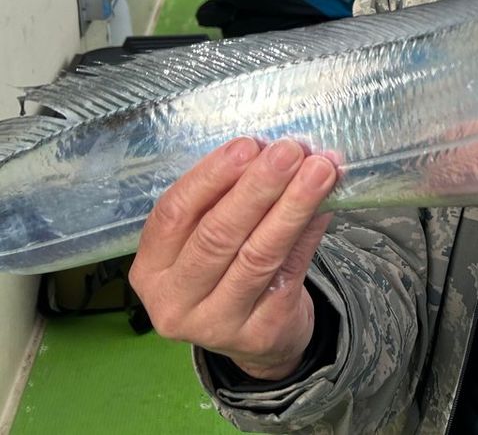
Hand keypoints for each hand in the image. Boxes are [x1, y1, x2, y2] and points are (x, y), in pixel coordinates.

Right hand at [128, 138, 338, 379]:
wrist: (257, 334)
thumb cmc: (227, 267)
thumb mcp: (209, 235)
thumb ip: (230, 197)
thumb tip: (275, 151)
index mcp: (151, 268)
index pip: (172, 214)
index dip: (211, 177)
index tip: (248, 145)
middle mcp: (173, 301)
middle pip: (217, 235)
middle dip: (258, 187)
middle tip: (289, 151)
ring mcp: (216, 323)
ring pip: (258, 254)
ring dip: (293, 205)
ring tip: (319, 170)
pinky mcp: (260, 333)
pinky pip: (290, 271)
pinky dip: (310, 231)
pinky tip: (325, 204)